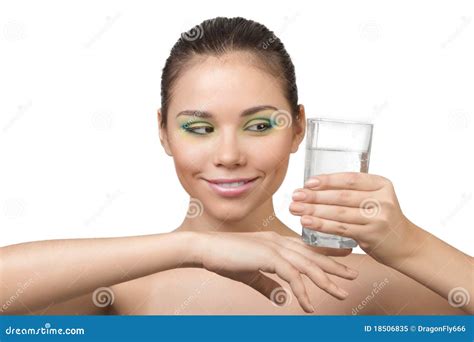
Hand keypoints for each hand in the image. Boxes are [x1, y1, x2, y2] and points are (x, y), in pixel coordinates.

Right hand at [196, 230, 358, 312]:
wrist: (205, 249)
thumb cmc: (224, 258)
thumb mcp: (250, 274)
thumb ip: (267, 284)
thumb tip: (281, 297)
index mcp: (275, 241)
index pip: (306, 247)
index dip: (325, 253)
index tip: (342, 259)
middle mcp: (279, 241)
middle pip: (313, 255)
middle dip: (334, 266)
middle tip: (353, 274)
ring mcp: (275, 248)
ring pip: (308, 266)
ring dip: (326, 281)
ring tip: (342, 293)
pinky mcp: (269, 257)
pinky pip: (292, 277)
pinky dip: (303, 292)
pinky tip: (309, 306)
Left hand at [289, 172, 419, 265]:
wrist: (407, 246)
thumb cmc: (383, 220)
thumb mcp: (376, 198)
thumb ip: (355, 191)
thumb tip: (315, 186)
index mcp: (382, 184)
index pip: (350, 178)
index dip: (327, 180)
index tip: (308, 182)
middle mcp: (382, 199)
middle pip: (342, 196)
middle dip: (315, 196)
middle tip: (295, 196)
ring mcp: (378, 217)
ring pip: (339, 213)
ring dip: (313, 211)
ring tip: (295, 209)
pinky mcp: (372, 235)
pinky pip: (341, 229)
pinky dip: (321, 226)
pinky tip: (307, 223)